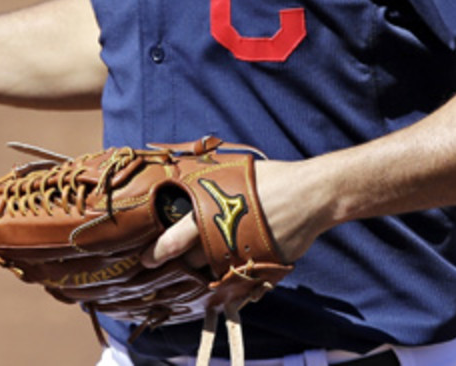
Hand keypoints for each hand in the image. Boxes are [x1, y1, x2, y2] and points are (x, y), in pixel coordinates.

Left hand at [141, 157, 334, 268]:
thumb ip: (205, 184)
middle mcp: (222, 240)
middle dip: (177, 266)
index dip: (157, 253)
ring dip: (201, 274)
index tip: (147, 259)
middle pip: (190, 262)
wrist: (309, 196)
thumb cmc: (269, 179)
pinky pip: (236, 282)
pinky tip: (221, 280)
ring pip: (211, 275)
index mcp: (210, 215)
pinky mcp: (259, 270)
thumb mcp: (230, 173)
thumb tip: (182, 180)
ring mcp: (241, 258)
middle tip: (165, 269)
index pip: (174, 240)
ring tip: (193, 272)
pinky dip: (226, 281)